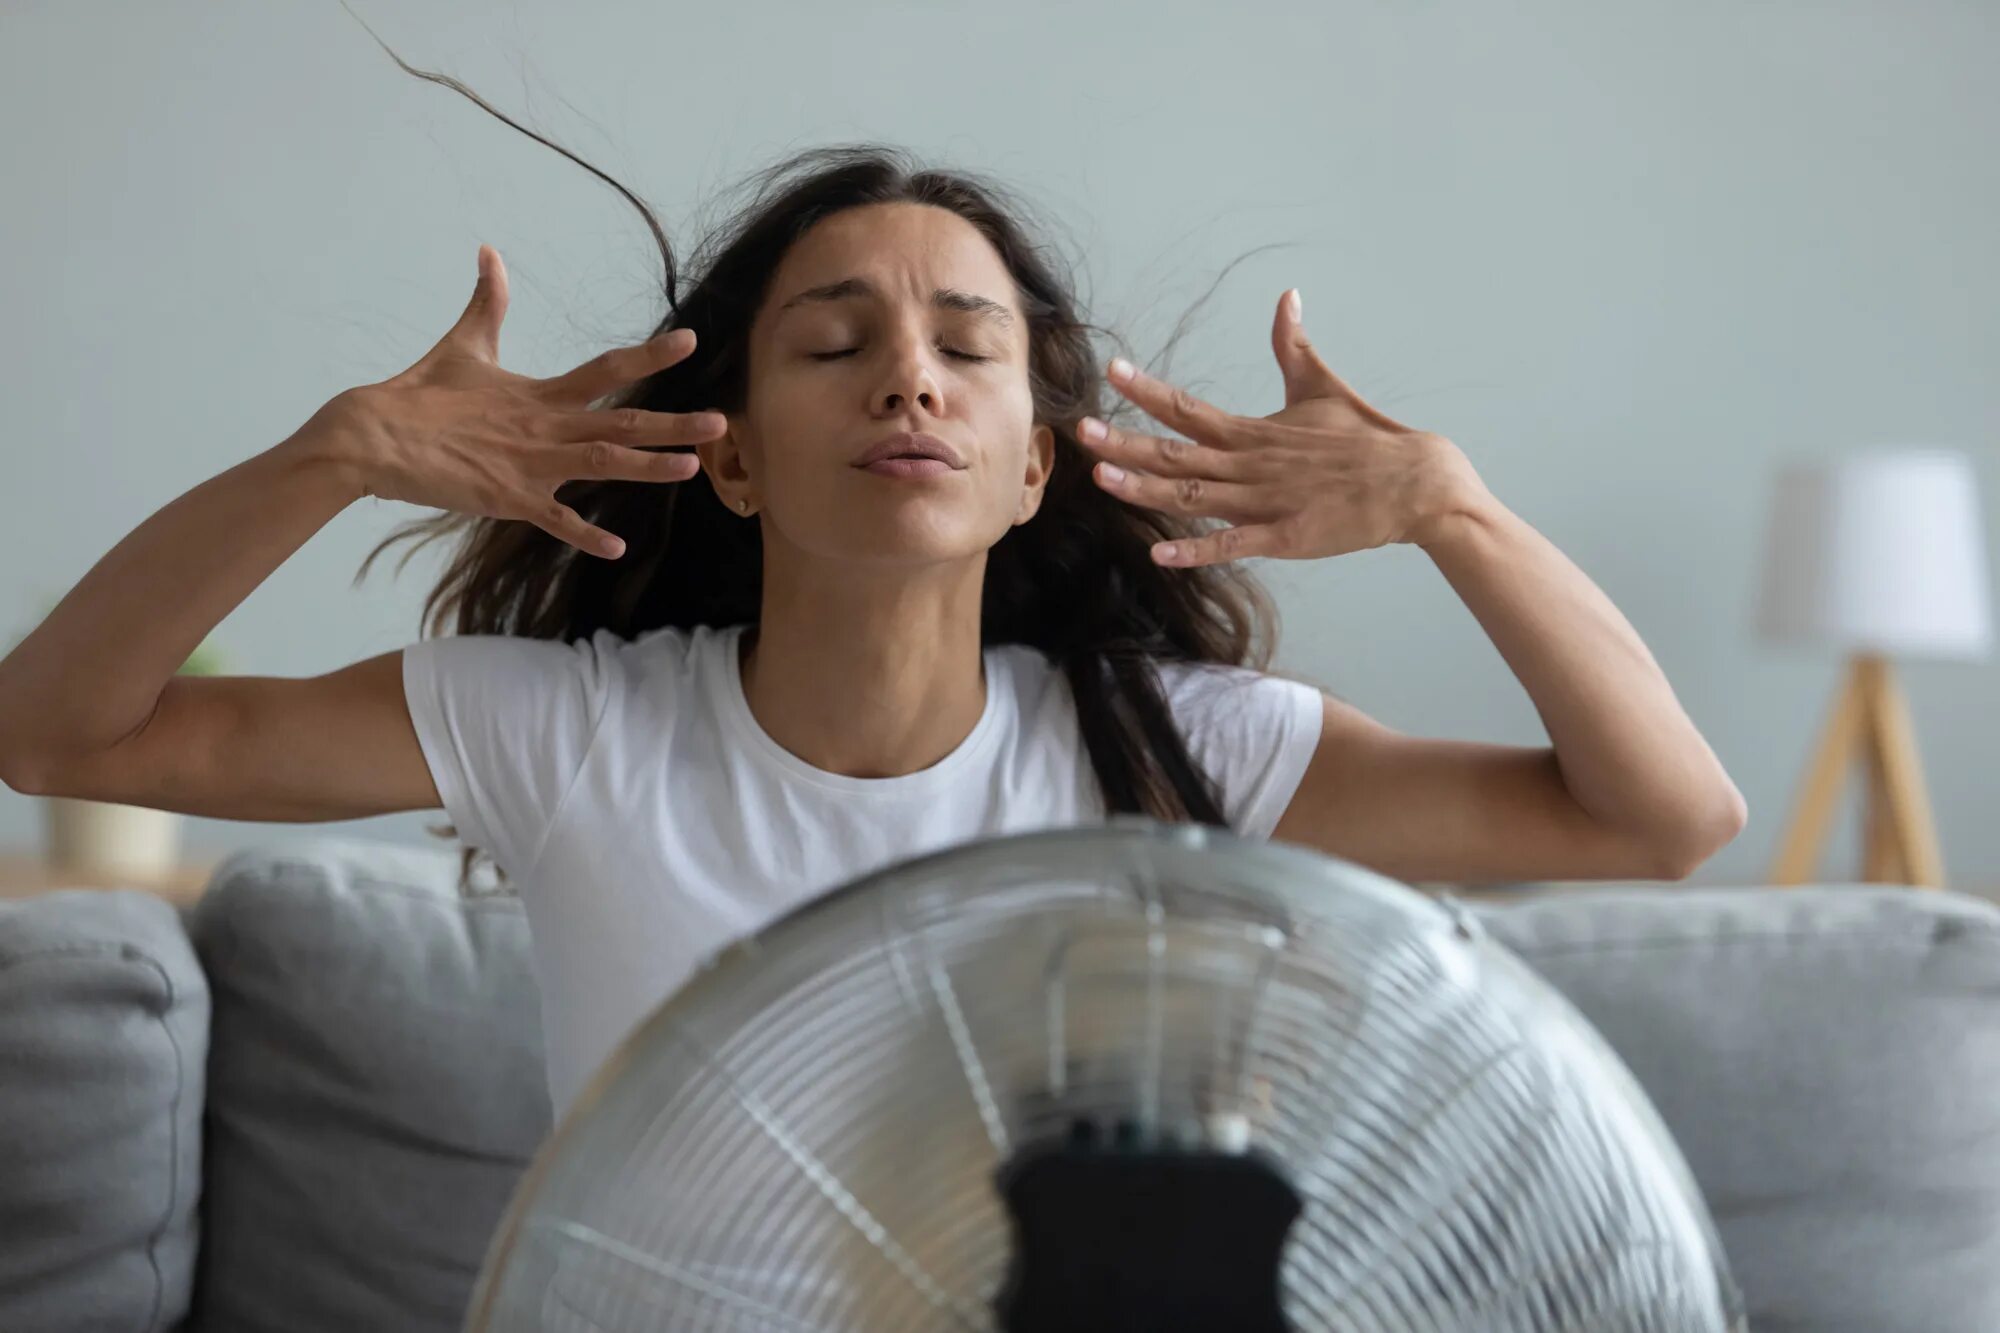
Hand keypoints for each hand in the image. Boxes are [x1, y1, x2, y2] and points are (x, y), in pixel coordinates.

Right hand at [310, 245, 725, 558]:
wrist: (374, 435)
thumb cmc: (419, 393)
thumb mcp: (463, 344)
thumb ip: (486, 303)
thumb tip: (489, 252)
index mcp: (540, 392)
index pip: (606, 368)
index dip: (650, 355)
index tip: (691, 342)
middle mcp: (545, 426)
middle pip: (621, 421)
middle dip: (673, 423)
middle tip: (720, 422)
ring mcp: (530, 464)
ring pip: (602, 465)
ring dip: (649, 468)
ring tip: (692, 469)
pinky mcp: (508, 498)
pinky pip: (556, 521)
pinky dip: (586, 535)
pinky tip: (618, 548)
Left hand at [1074, 289, 1487, 566]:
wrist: (1416, 481)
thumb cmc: (1366, 436)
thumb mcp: (1323, 386)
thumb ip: (1293, 346)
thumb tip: (1287, 296)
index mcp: (1254, 430)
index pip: (1189, 407)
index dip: (1148, 390)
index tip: (1113, 372)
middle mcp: (1252, 463)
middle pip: (1177, 451)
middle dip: (1126, 441)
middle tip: (1082, 431)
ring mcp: (1267, 502)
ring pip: (1194, 496)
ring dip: (1147, 488)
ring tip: (1103, 479)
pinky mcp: (1287, 537)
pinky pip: (1233, 545)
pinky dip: (1197, 550)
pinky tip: (1160, 553)